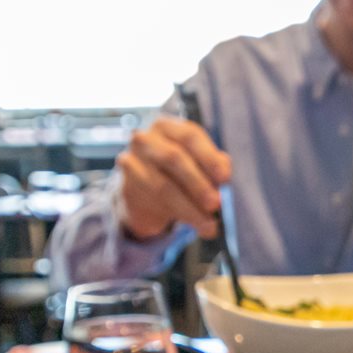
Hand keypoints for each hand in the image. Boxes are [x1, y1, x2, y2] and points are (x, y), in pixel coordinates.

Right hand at [113, 117, 231, 239]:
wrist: (143, 193)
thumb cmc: (179, 173)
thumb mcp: (200, 165)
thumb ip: (214, 166)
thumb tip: (225, 175)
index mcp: (169, 127)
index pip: (190, 136)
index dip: (209, 157)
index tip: (226, 178)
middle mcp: (146, 138)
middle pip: (174, 158)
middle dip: (198, 184)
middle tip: (216, 204)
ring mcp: (132, 160)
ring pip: (163, 186)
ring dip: (190, 208)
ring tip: (209, 223)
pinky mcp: (126, 186)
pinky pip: (153, 202)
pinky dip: (178, 215)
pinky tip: (195, 225)